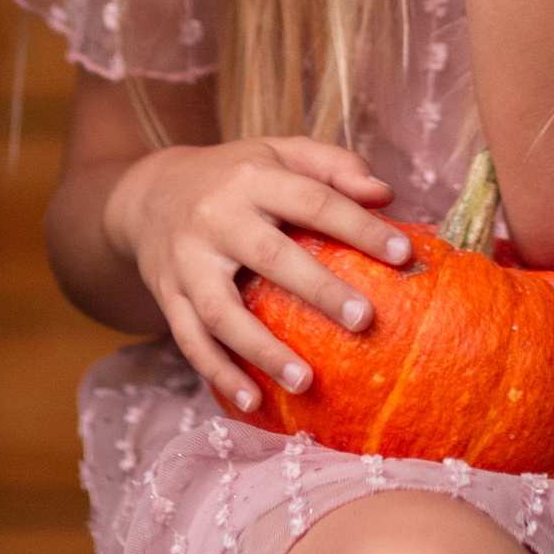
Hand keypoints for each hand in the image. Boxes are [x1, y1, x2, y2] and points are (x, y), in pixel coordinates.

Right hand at [105, 134, 412, 416]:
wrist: (149, 194)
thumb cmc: (237, 176)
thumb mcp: (280, 152)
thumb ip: (334, 166)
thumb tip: (386, 196)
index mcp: (253, 178)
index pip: (312, 200)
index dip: (359, 226)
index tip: (404, 254)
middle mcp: (216, 218)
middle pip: (269, 256)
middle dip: (317, 290)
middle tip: (365, 320)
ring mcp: (187, 262)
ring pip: (222, 312)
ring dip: (263, 350)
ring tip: (307, 380)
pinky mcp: (168, 297)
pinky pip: (191, 341)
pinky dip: (219, 374)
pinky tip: (253, 401)